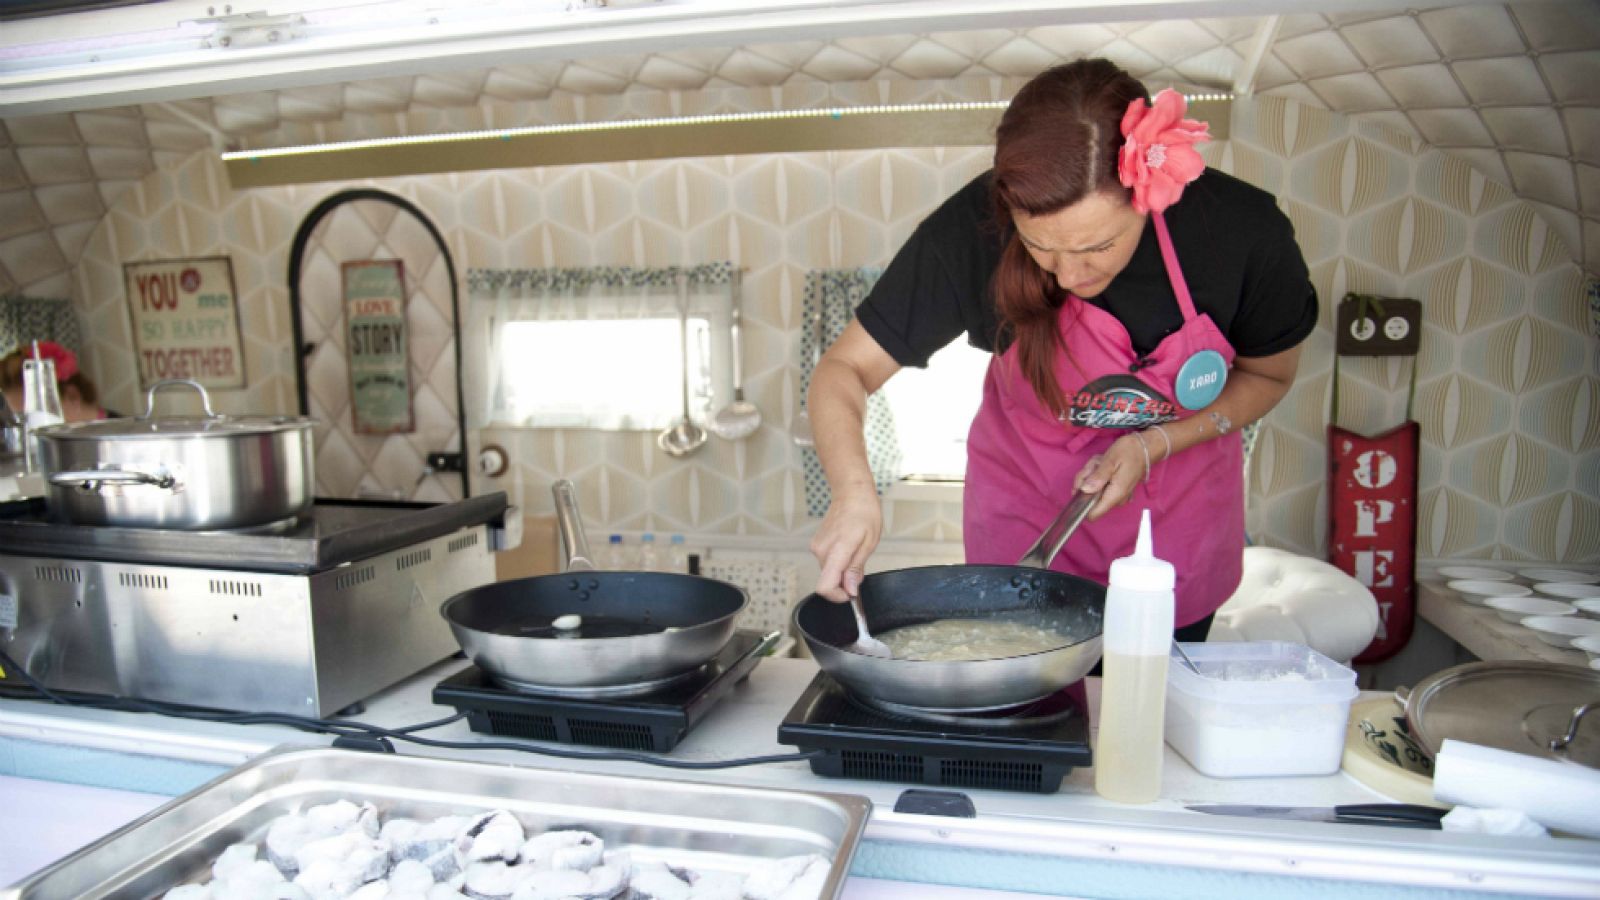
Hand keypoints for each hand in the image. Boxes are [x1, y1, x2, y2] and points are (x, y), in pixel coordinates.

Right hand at [810, 487, 882, 601]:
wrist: (851, 493)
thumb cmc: (864, 513)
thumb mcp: (869, 543)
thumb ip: (856, 568)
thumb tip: (850, 589)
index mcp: (836, 551)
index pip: (825, 586)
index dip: (838, 596)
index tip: (851, 593)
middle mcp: (821, 550)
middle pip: (828, 581)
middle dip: (845, 581)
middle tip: (860, 565)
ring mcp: (817, 547)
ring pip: (828, 572)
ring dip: (842, 570)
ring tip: (856, 551)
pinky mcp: (816, 544)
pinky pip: (827, 562)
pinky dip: (838, 562)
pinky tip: (848, 547)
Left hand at [1071, 433, 1147, 519]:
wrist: (1145, 447)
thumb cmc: (1128, 451)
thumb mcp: (1110, 460)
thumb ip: (1098, 477)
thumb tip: (1084, 490)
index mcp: (1115, 495)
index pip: (1092, 514)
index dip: (1081, 501)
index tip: (1082, 483)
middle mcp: (1116, 499)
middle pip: (1089, 498)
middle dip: (1087, 479)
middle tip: (1095, 464)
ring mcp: (1117, 496)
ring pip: (1093, 490)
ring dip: (1092, 473)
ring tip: (1101, 462)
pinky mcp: (1117, 490)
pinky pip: (1100, 486)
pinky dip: (1098, 475)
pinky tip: (1104, 466)